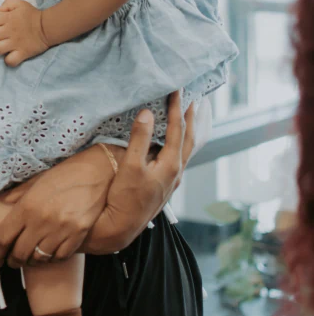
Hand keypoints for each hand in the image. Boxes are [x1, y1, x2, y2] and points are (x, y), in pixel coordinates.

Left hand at [0, 0, 48, 66]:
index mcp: (8, 18)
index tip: (0, 24)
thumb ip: (6, 4)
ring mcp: (15, 44)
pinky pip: (10, 61)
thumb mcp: (19, 3)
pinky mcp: (22, 53)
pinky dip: (9, 60)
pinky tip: (11, 55)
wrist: (47, 27)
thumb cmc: (31, 15)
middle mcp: (10, 31)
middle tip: (0, 35)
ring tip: (3, 45)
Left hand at [0, 148, 113, 268]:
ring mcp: (61, 230)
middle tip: (11, 261)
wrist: (97, 172)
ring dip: (32, 261)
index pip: (2, 238)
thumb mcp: (35, 183)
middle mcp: (41, 221)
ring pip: (39, 258)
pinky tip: (49, 254)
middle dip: (12, 261)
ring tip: (30, 258)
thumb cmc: (64, 175)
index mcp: (26, 206)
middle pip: (19, 253)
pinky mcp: (78, 235)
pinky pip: (60, 257)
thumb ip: (15, 198)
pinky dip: (52, 259)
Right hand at [83, 92, 194, 254]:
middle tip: (194, 99)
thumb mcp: (130, 166)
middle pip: (189, 139)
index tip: (177, 89)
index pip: (177, 129)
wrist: (122, 227)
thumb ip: (139, 138)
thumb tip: (147, 112)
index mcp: (171, 164)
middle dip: (191, 118)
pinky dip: (179, 143)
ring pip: (185, 149)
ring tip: (187, 117)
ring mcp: (171, 179)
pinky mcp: (163, 184)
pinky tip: (171, 143)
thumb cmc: (126, 197)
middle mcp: (176, 171)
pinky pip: (177, 157)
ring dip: (187, 131)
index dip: (177, 107)